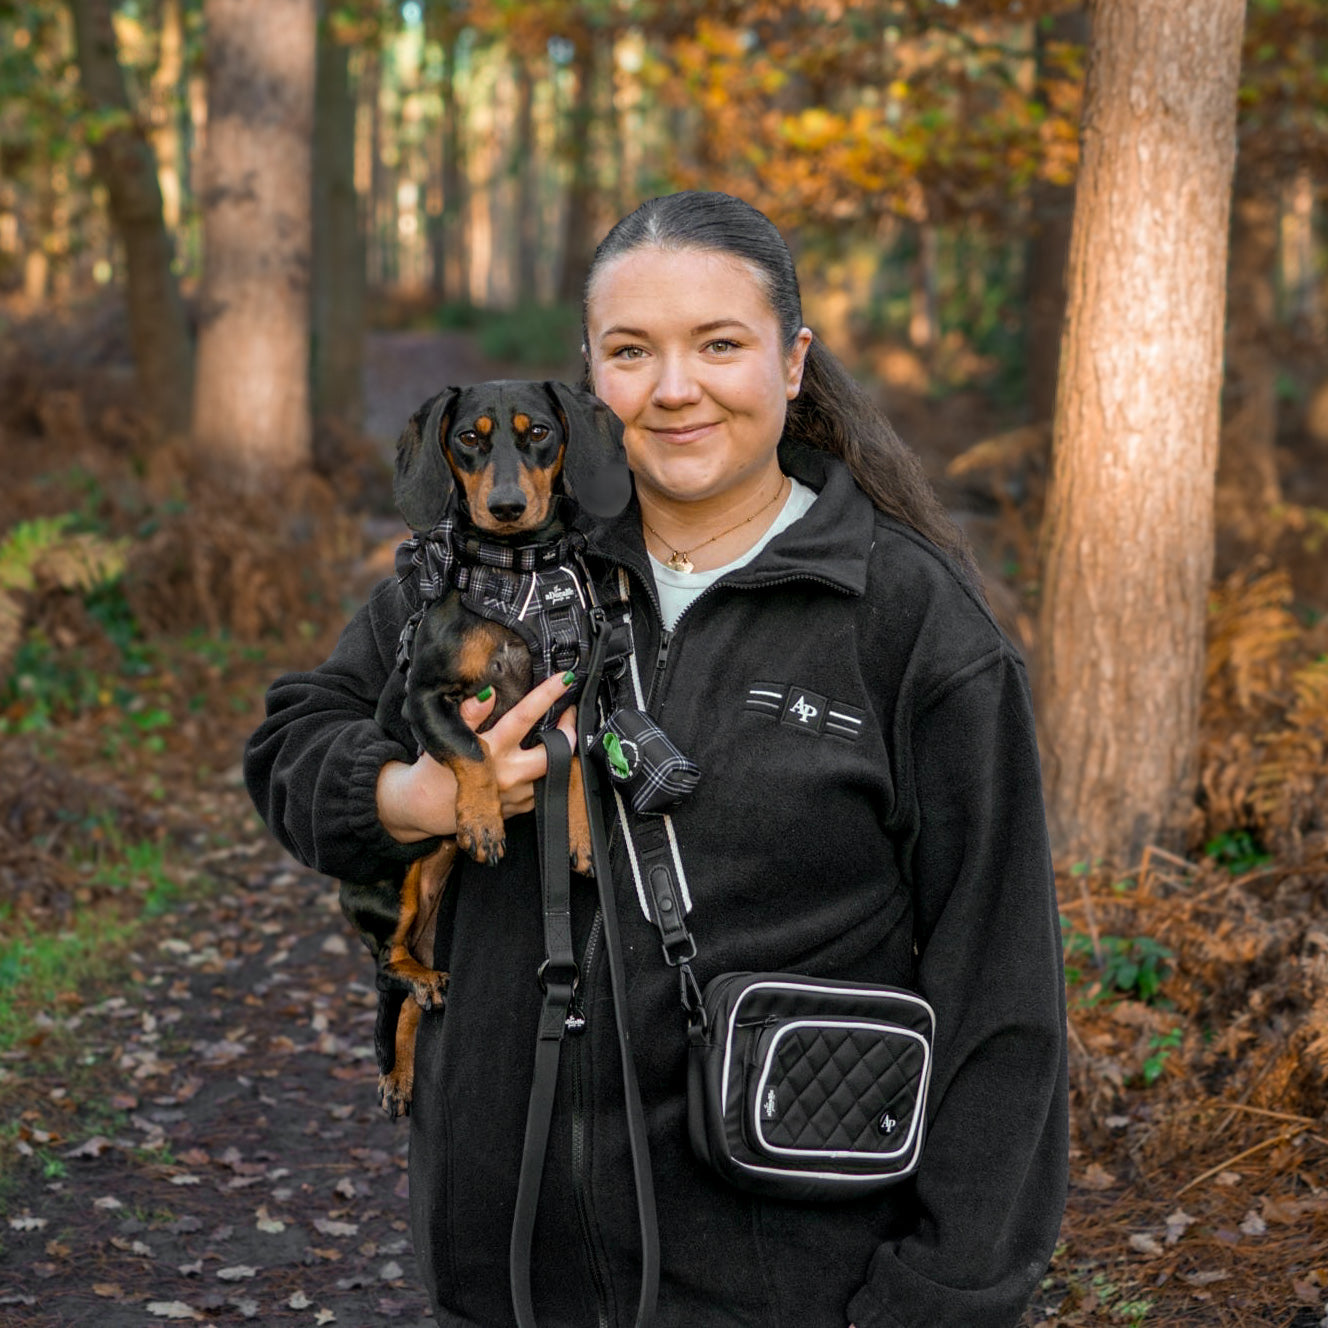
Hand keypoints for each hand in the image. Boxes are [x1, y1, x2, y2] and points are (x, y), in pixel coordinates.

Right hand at [377, 670, 577, 841]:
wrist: (428, 807)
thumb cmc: (437, 769)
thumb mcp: (449, 736)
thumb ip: (470, 713)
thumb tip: (488, 692)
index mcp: (493, 750)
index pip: (525, 717)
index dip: (547, 696)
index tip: (563, 680)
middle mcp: (509, 773)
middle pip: (555, 751)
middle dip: (568, 731)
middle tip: (569, 714)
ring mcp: (518, 793)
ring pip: (553, 770)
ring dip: (558, 752)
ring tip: (556, 736)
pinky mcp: (520, 808)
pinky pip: (542, 787)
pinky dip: (545, 772)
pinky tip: (537, 761)